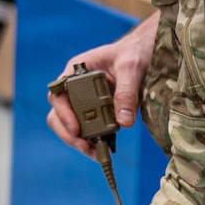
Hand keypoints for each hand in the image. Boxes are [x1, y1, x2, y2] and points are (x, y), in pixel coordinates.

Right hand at [46, 12, 158, 152]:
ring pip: (71, 125)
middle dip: (69, 134)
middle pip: (59, 115)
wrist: (146, 50)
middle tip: (86, 147)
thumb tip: (124, 123)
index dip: (63, 114)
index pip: (58, 95)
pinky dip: (94, 141)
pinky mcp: (99, 111)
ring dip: (80, 141)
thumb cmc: (135, 51)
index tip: (76, 129)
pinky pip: (90, 129)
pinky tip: (104, 150)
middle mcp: (76, 87)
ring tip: (97, 154)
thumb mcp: (131, 67)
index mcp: (76, 71)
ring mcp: (86, 100)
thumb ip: (126, 92)